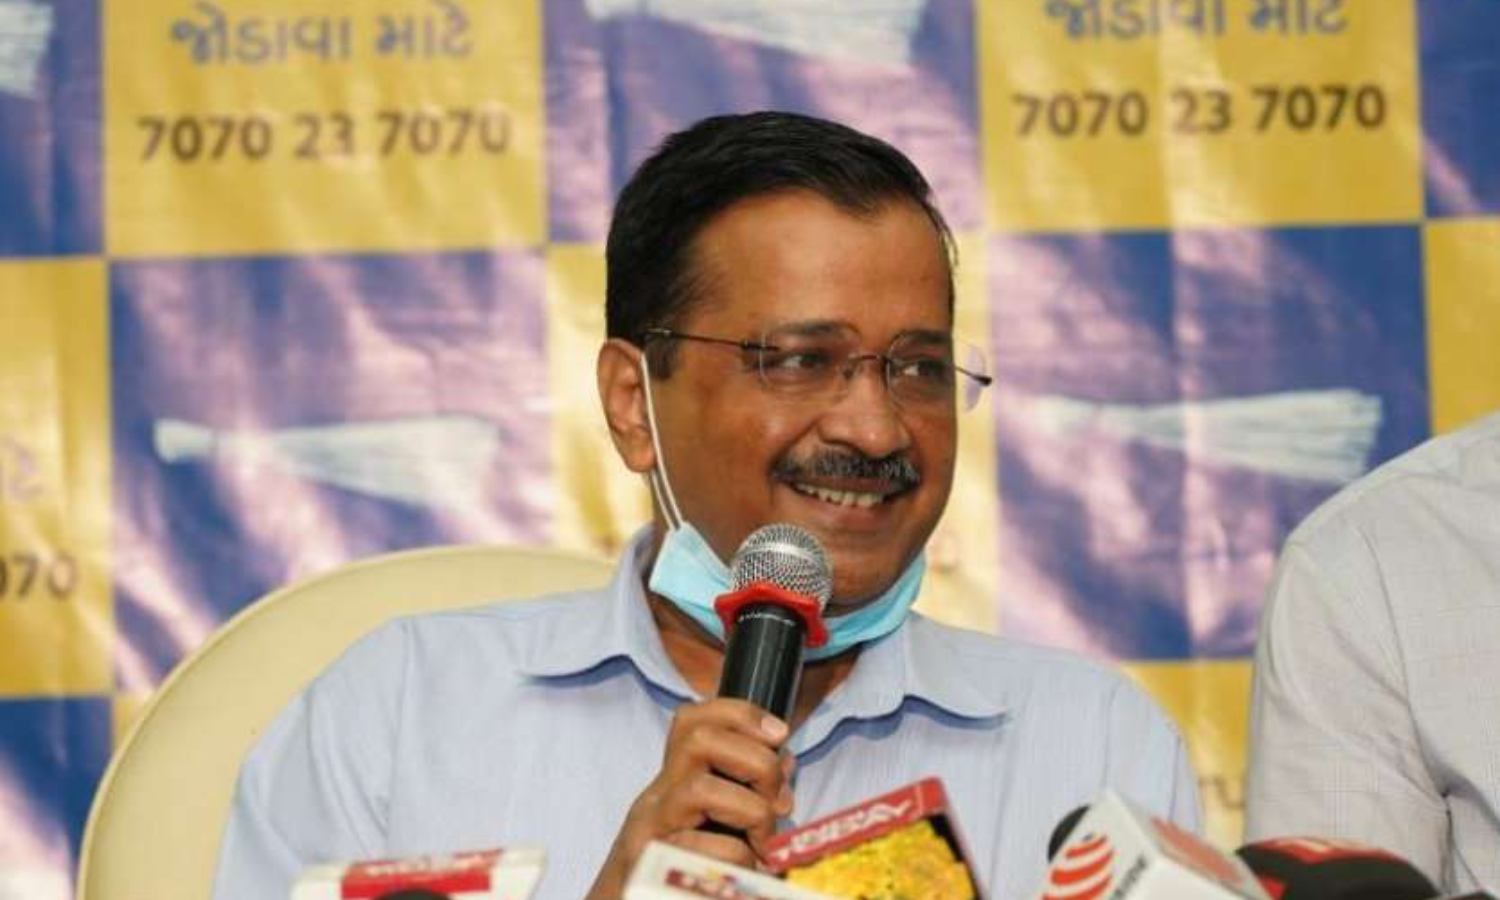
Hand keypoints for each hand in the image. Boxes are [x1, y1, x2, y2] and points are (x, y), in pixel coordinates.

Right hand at [585, 698, 795, 898]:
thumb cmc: (683, 869)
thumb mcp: (714, 824)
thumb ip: (747, 792)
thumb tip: (785, 763)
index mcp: (673, 782)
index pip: (693, 719)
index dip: (741, 713)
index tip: (779, 733)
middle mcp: (657, 798)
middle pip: (699, 738)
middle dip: (756, 761)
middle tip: (779, 802)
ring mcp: (651, 829)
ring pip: (701, 789)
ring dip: (752, 811)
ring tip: (766, 843)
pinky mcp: (653, 863)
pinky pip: (708, 849)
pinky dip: (742, 858)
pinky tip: (751, 871)